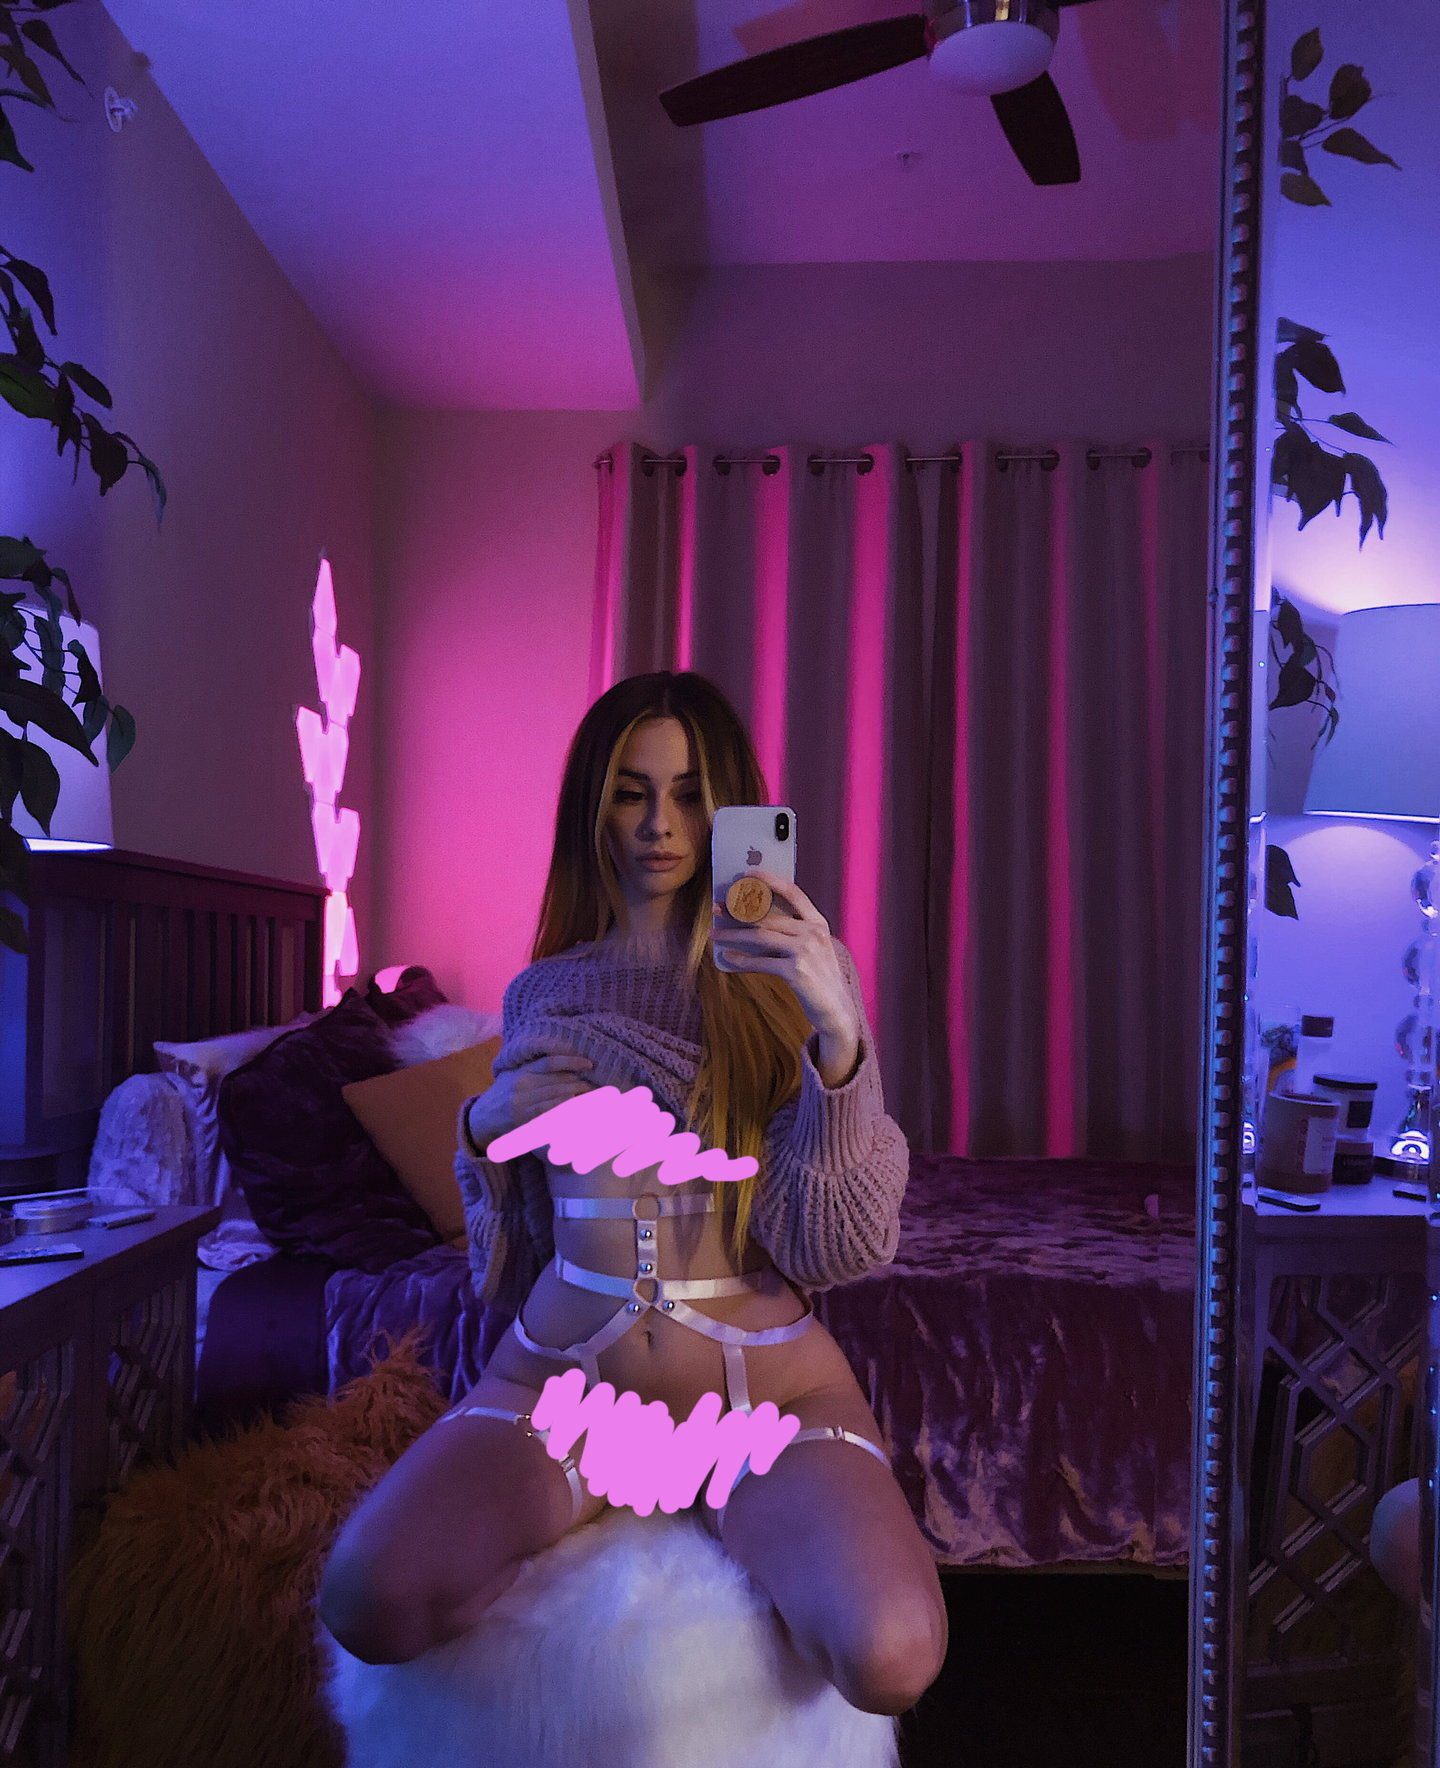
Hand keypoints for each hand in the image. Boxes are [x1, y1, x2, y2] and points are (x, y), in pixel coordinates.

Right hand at [468, 1052, 596, 1150]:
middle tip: (599, 1087)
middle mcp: (523, 1083)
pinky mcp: (523, 1118)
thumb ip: (535, 1068)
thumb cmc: (503, 1094)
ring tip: (596, 1098)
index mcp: (523, 1071)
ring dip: (578, 1097)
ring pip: (556, 1095)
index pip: (550, 1062)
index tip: (589, 1064)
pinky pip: (548, 1112)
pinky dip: (564, 1110)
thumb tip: (565, 1063)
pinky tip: (577, 1109)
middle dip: (581, 1083)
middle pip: (558, 1080)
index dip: (571, 1061)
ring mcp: (523, 1101)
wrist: (482, 1117)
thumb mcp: (514, 1075)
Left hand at [711, 869, 857, 1042]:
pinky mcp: (797, 972)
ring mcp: (806, 951)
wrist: (837, 1010)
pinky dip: (741, 960)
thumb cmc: (821, 978)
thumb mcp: (814, 949)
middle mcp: (813, 933)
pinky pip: (762, 962)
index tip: (748, 874)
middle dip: (737, 912)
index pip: (794, 892)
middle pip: (768, 916)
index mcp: (818, 923)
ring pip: (760, 936)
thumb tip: (756, 924)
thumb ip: (794, 934)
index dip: (770, 880)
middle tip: (716, 908)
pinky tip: (727, 957)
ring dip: (733, 934)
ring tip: (715, 934)